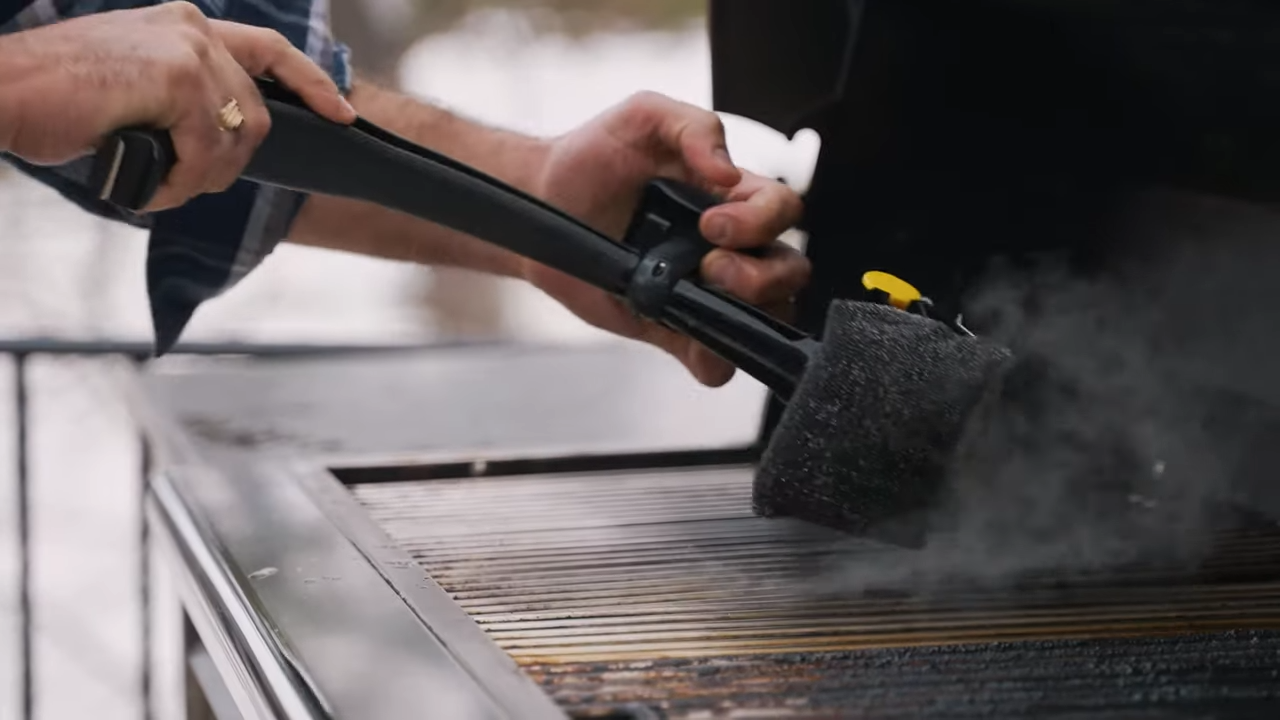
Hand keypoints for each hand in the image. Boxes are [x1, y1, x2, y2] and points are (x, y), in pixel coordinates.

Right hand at [0, 2, 355, 210]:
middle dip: (228, 164)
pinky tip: (144, 187)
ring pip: (236, 140)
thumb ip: (184, 98)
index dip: (312, 82)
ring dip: (201, 178)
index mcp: (186, 25)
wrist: (0, 91)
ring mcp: (189, 52)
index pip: (271, 50)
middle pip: (256, 116)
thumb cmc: (54, 99)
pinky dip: (177, 185)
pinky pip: (205, 155)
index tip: (342, 113)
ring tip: (156, 184)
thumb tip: (226, 140)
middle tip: (183, 184)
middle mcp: (194, 30)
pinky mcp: (178, 81)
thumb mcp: (134, 88)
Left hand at [527, 91, 809, 385]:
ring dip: (752, 316)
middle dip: (763, 276)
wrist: (542, 202)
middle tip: (710, 266)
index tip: (711, 223)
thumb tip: (728, 171)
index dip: (761, 221)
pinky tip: (694, 341)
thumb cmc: (595, 156)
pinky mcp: (677, 328)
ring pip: (770, 318)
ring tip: (701, 298)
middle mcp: (731, 246)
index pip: (783, 211)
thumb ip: (692, 127)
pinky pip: (719, 361)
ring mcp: (707, 291)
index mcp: (733, 196)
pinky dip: (716, 360)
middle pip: (789, 270)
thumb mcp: (643, 117)